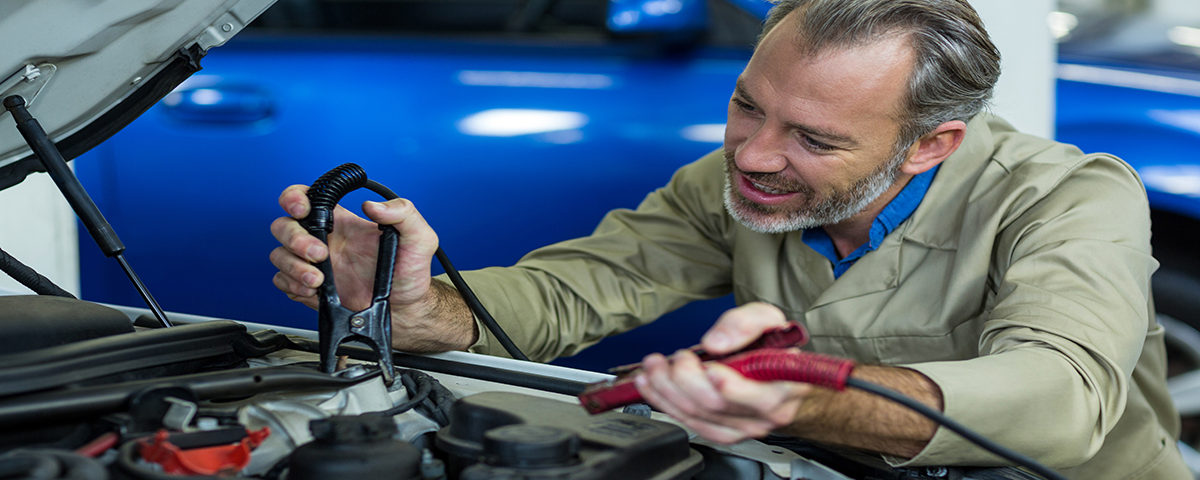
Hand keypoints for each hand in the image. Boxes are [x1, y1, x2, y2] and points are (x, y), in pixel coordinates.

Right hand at [269, 185, 474, 350]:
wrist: (406, 309)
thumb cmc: (410, 273)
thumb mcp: (419, 237)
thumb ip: (403, 213)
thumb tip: (373, 206)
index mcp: (343, 222)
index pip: (307, 198)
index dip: (294, 198)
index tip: (301, 208)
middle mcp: (325, 239)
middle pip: (284, 226)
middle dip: (294, 238)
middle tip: (320, 253)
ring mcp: (314, 264)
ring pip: (279, 255)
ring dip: (293, 266)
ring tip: (318, 280)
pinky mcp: (309, 288)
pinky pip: (283, 281)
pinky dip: (292, 285)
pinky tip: (314, 291)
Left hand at [634, 302, 811, 442]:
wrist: (773, 370)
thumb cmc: (772, 346)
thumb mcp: (768, 319)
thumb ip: (746, 323)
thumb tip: (717, 342)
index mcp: (786, 388)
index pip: (760, 398)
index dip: (731, 387)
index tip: (710, 368)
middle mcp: (766, 415)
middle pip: (717, 405)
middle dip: (686, 378)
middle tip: (678, 356)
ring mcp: (743, 427)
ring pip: (697, 415)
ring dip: (667, 389)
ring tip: (654, 366)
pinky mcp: (721, 432)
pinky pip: (688, 422)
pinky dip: (663, 402)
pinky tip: (650, 384)